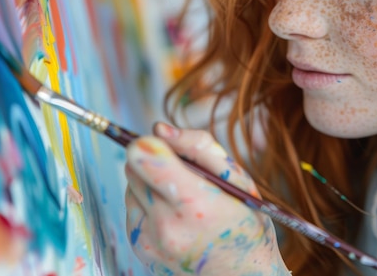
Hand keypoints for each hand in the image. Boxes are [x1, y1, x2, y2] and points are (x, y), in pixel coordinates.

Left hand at [124, 123, 289, 275]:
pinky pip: (132, 209)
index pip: (144, 157)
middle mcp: (167, 225)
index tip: (163, 144)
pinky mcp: (141, 248)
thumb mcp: (238, 179)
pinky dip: (148, 204)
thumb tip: (159, 128)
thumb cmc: (246, 224)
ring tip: (181, 198)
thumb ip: (199, 146)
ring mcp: (150, 241)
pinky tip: (174, 215)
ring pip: (130, 187)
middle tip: (179, 169)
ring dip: (150, 182)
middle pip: (133, 168)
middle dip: (152, 159)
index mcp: (196, 203)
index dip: (150, 143)